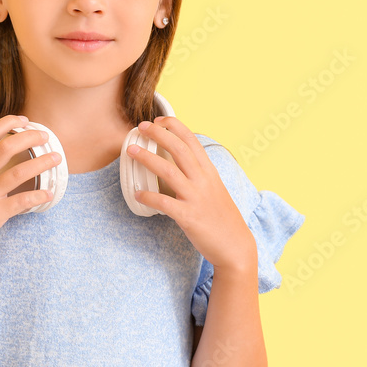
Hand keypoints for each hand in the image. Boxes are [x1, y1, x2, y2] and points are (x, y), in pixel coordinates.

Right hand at [0, 115, 61, 269]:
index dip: (8, 123)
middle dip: (30, 138)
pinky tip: (48, 194)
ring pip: (19, 172)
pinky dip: (39, 195)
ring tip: (56, 159)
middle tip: (46, 137)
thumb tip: (4, 159)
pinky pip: (22, 201)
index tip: (24, 120)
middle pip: (6, 148)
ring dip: (42, 163)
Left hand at [127, 116, 256, 272]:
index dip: (175, 126)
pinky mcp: (189, 217)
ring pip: (169, 171)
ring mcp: (196, 198)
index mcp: (210, 172)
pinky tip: (137, 193)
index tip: (159, 119)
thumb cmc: (222, 218)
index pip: (192, 141)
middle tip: (140, 127)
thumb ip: (199, 174)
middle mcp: (204, 181)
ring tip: (131, 150)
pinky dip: (149, 197)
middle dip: (158, 134)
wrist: (235, 247)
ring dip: (147, 159)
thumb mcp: (214, 189)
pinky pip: (164, 203)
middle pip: (179, 149)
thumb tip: (179, 161)